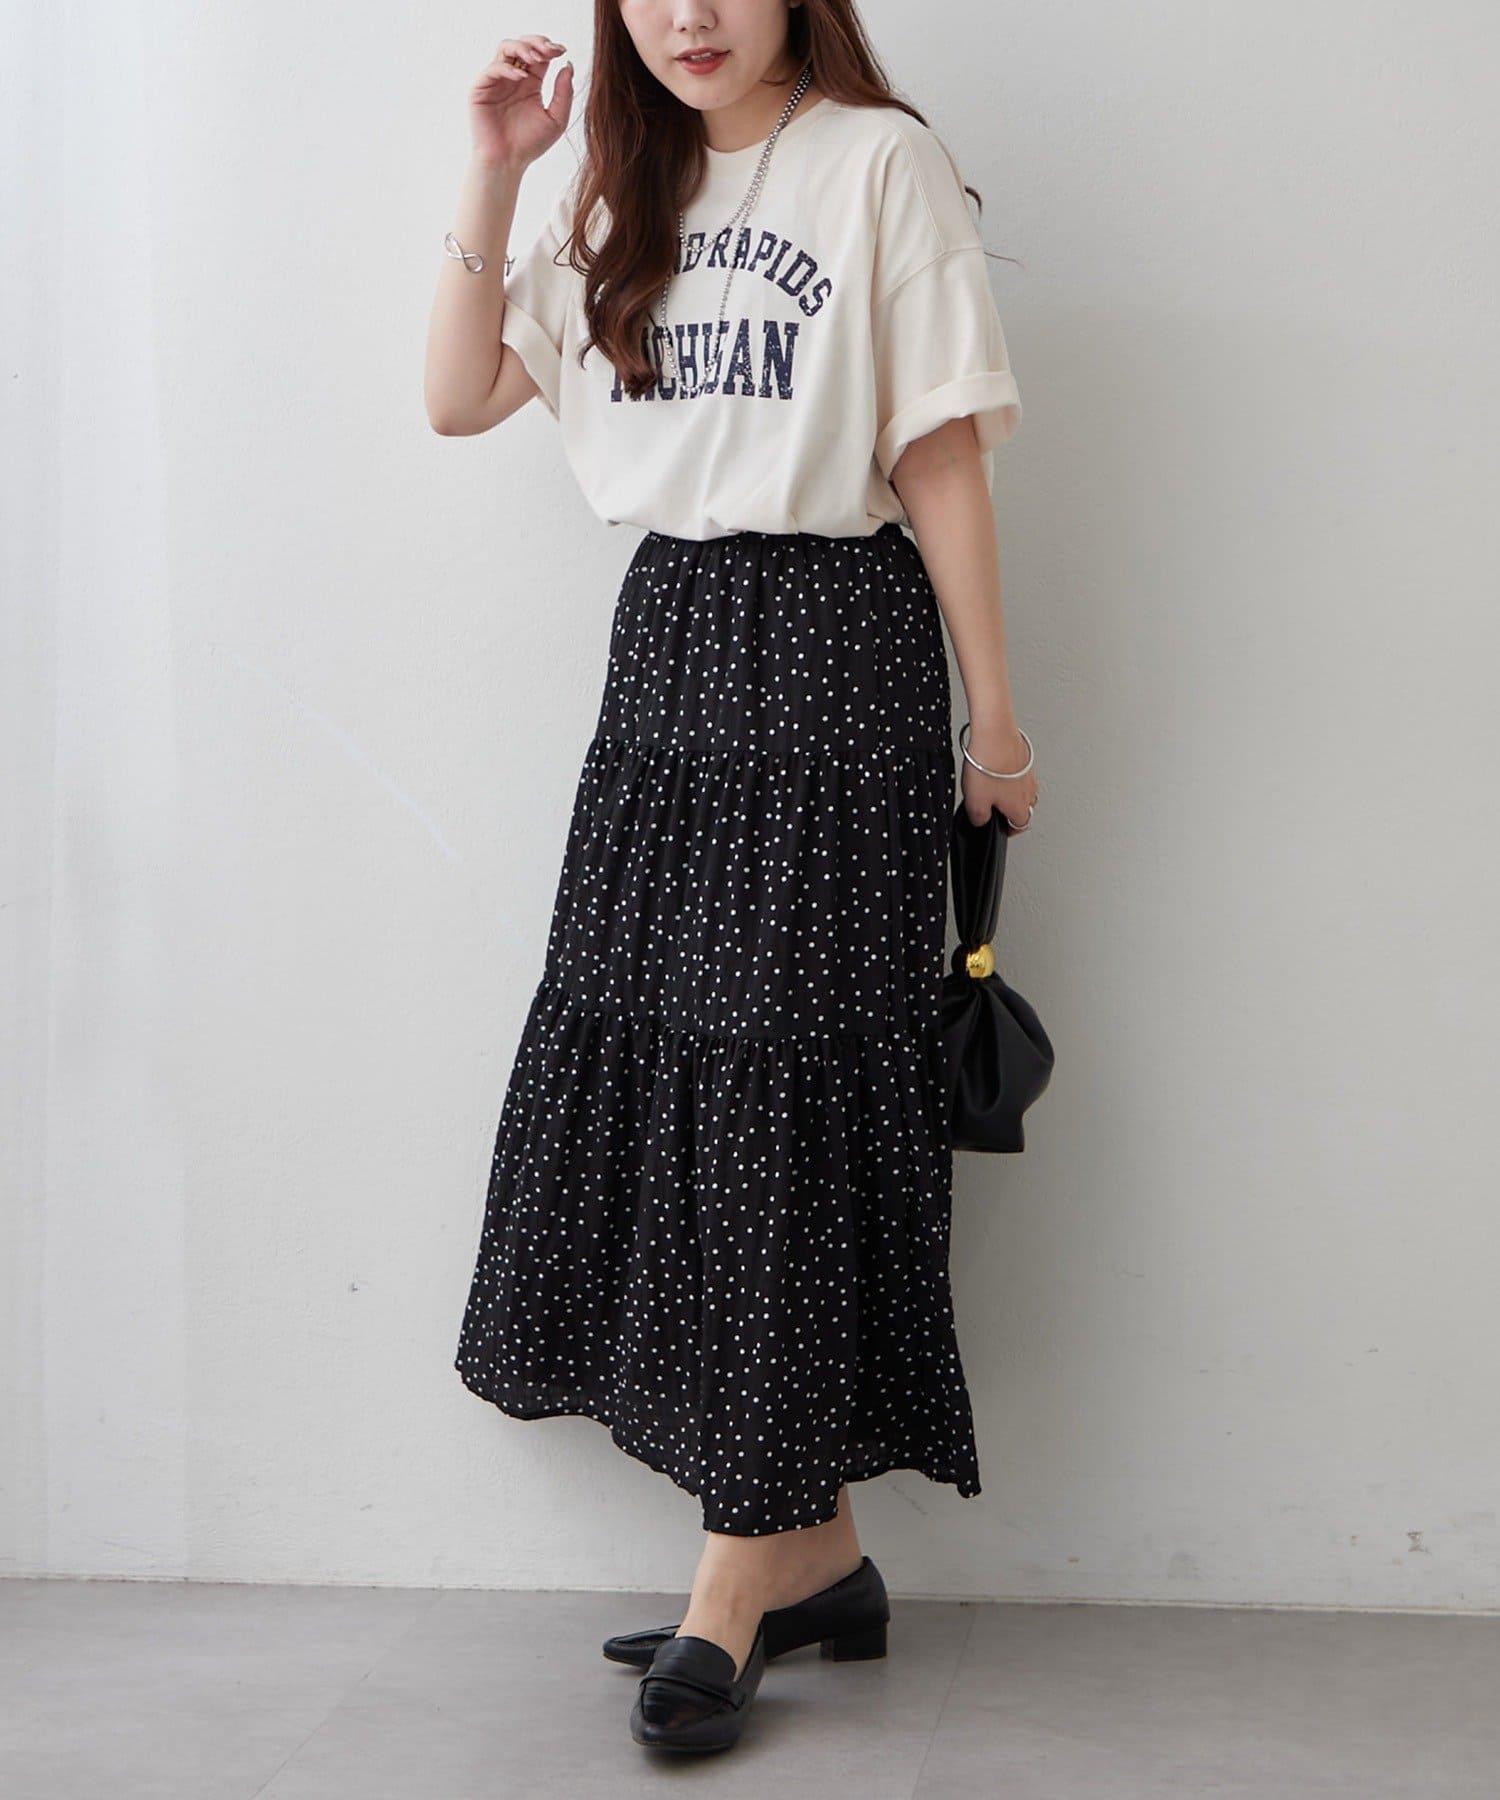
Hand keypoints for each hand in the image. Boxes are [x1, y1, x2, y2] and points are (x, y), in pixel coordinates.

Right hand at [467, 35, 573, 170]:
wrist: (507, 163)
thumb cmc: (529, 145)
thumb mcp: (556, 120)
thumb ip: (564, 94)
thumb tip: (568, 65)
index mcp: (530, 83)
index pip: (539, 55)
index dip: (549, 48)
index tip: (562, 51)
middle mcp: (513, 78)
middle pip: (522, 45)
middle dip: (536, 42)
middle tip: (550, 50)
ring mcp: (496, 81)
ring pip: (505, 48)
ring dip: (522, 47)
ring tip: (535, 58)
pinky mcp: (481, 88)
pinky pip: (492, 69)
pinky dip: (508, 69)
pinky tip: (522, 77)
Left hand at [960, 722, 1037, 832]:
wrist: (995, 733)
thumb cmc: (989, 766)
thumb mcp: (975, 803)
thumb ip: (979, 818)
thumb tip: (980, 821)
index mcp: (1020, 807)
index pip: (1021, 825)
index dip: (1010, 830)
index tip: (1002, 828)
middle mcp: (1029, 791)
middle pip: (1024, 807)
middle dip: (1010, 810)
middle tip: (996, 808)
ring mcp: (1028, 772)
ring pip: (1021, 789)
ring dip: (1009, 791)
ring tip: (992, 786)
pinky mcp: (1024, 756)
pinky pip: (1017, 771)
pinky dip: (1008, 773)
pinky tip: (993, 768)